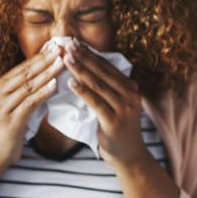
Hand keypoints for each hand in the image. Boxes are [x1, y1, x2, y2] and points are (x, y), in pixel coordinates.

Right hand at [0, 45, 63, 169]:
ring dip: (47, 73)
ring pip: (29, 86)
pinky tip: (55, 85)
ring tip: (62, 63)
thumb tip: (46, 78)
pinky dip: (43, 93)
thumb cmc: (6, 132)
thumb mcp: (11, 107)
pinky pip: (29, 103)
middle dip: (46, 60)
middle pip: (26, 73)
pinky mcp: (9, 120)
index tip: (55, 46)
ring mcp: (2, 107)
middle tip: (62, 48)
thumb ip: (23, 93)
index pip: (22, 68)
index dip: (39, 57)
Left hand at [61, 40, 148, 166]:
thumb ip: (107, 87)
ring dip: (81, 70)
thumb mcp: (117, 104)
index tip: (74, 42)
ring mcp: (124, 108)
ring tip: (66, 59)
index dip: (90, 53)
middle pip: (102, 72)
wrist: (129, 155)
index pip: (107, 66)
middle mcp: (130, 95)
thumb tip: (85, 67)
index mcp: (130, 87)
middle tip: (68, 44)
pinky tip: (71, 82)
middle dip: (84, 57)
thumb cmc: (118, 128)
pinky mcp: (114, 121)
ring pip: (98, 85)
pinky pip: (95, 103)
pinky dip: (83, 91)